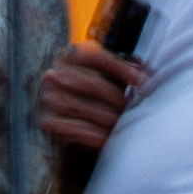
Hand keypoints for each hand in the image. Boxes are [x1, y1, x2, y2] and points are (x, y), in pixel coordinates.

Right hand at [39, 43, 141, 163]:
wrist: (71, 128)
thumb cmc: (94, 99)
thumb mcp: (107, 79)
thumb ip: (123, 70)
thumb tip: (144, 70)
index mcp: (68, 56)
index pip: (93, 55)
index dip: (120, 67)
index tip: (141, 81)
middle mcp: (53, 75)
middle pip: (89, 82)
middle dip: (114, 96)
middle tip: (130, 107)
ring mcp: (47, 99)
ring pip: (80, 106)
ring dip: (105, 117)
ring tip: (120, 123)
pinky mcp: (47, 122)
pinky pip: (72, 128)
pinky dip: (92, 134)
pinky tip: (106, 138)